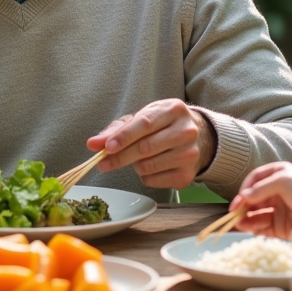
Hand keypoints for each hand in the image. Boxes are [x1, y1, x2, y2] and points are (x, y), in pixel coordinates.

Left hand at [86, 100, 215, 188]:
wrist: (199, 137)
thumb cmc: (163, 125)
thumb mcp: (143, 118)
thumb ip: (116, 129)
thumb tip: (93, 144)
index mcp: (173, 110)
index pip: (145, 124)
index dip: (124, 137)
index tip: (105, 147)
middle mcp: (186, 131)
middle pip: (146, 148)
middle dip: (120, 157)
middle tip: (102, 163)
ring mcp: (189, 154)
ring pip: (148, 166)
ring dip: (134, 165)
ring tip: (137, 158)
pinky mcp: (187, 175)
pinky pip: (154, 180)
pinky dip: (144, 176)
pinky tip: (150, 167)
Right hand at [230, 162, 291, 239]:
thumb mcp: (284, 182)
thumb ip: (261, 188)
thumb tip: (243, 197)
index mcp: (278, 175)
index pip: (255, 180)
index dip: (245, 189)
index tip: (239, 199)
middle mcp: (277, 192)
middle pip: (253, 198)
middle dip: (243, 206)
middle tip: (234, 214)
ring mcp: (278, 209)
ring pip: (256, 213)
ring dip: (247, 218)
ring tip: (240, 224)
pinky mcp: (280, 226)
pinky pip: (262, 226)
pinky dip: (254, 228)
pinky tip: (250, 229)